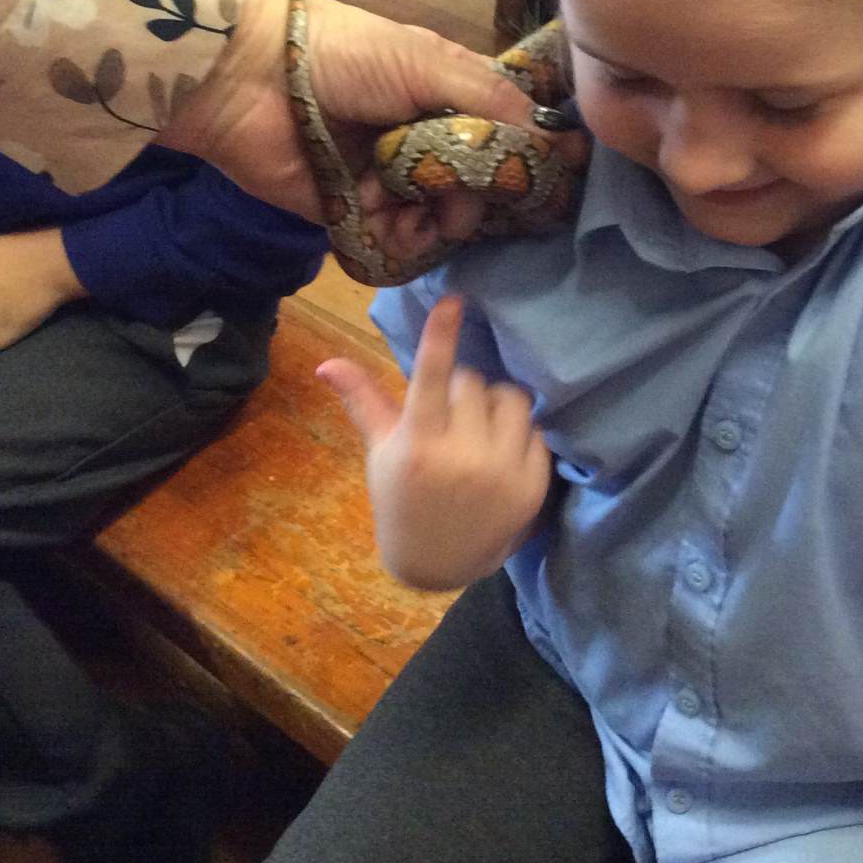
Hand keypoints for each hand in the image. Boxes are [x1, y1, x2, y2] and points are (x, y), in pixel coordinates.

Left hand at [158, 0, 585, 235]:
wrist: (250, 79)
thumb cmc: (346, 57)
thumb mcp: (427, 62)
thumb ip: (491, 101)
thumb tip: (554, 140)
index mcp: (444, 96)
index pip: (502, 133)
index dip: (527, 156)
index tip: (557, 173)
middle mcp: (422, 140)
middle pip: (477, 184)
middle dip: (481, 195)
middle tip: (471, 192)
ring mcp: (389, 180)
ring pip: (441, 218)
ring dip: (444, 220)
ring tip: (431, 211)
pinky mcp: (353, 214)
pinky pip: (396, 242)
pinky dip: (405, 241)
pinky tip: (398, 226)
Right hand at [319, 296, 552, 589]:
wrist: (438, 563)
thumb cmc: (402, 501)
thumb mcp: (381, 453)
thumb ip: (363, 403)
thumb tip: (326, 363)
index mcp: (418, 445)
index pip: (431, 377)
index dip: (441, 335)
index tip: (454, 299)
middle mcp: (462, 457)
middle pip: (474, 382)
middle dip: (462, 388)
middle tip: (450, 411)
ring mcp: (502, 472)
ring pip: (512, 400)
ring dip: (496, 403)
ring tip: (478, 425)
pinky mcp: (533, 486)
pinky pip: (536, 431)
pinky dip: (519, 433)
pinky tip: (499, 452)